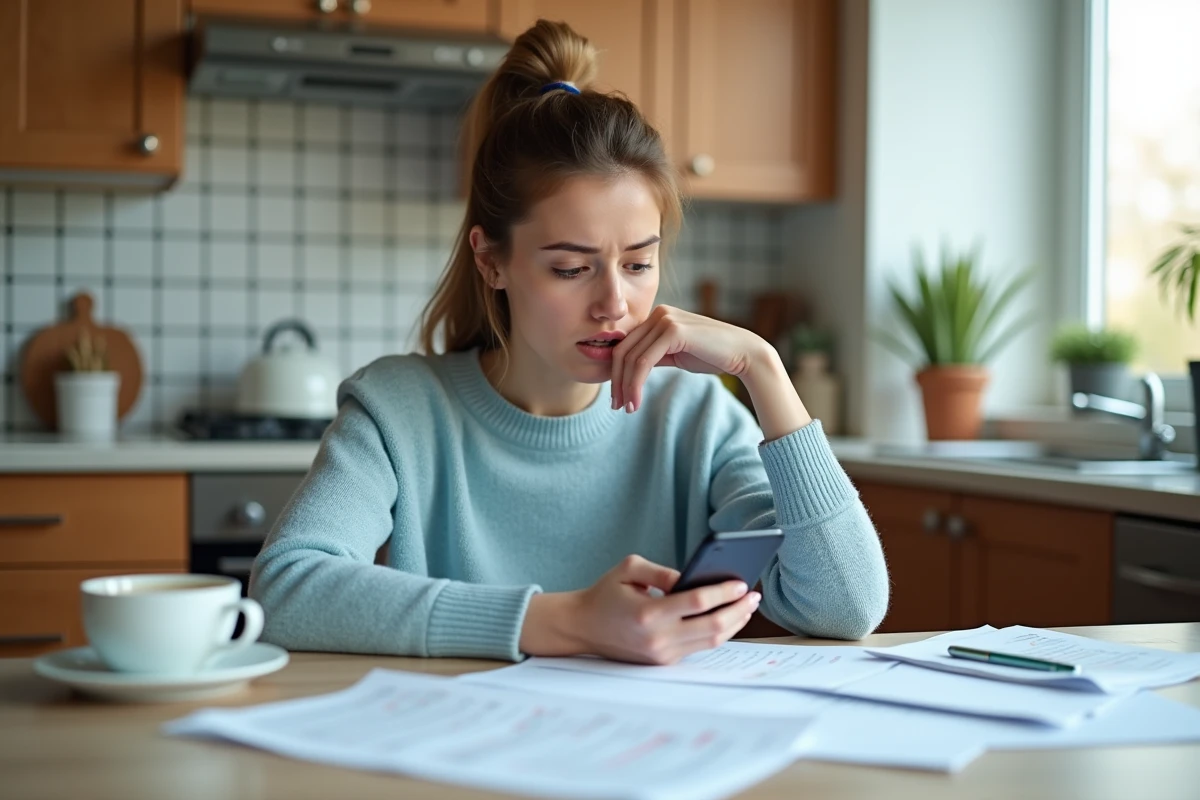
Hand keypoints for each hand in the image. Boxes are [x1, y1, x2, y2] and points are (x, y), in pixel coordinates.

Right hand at [559, 555, 760, 664]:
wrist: (583, 627)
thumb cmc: (606, 593)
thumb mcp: (628, 569)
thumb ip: (661, 571)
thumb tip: (693, 578)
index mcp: (648, 614)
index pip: (696, 603)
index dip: (722, 593)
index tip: (741, 583)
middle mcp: (658, 639)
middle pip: (711, 627)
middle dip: (737, 610)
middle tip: (753, 595)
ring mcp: (662, 654)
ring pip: (710, 641)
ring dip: (733, 624)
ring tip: (747, 606)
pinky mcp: (664, 661)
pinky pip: (698, 647)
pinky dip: (717, 632)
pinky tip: (729, 617)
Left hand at [610, 305, 769, 412]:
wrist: (743, 353)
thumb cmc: (712, 355)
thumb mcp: (676, 355)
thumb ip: (653, 357)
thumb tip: (626, 372)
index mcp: (658, 316)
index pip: (626, 344)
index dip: (616, 371)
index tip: (616, 396)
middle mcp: (659, 313)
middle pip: (623, 350)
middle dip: (617, 381)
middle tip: (616, 405)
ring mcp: (665, 319)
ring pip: (631, 358)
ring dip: (626, 387)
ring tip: (627, 408)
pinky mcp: (674, 330)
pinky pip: (644, 362)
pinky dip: (636, 384)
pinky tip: (636, 401)